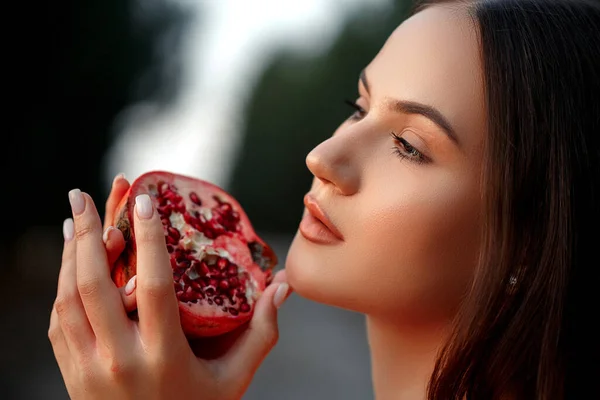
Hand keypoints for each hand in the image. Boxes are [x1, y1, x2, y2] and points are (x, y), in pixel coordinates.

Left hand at [48, 185, 290, 399]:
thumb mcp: (234, 381)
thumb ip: (261, 334)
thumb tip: (283, 288)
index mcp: (163, 358)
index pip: (154, 287)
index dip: (148, 240)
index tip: (145, 202)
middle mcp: (119, 361)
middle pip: (95, 285)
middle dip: (91, 233)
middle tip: (86, 193)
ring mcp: (88, 369)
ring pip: (69, 299)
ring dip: (71, 254)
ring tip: (78, 218)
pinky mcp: (71, 374)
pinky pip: (59, 321)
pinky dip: (62, 284)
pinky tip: (71, 261)